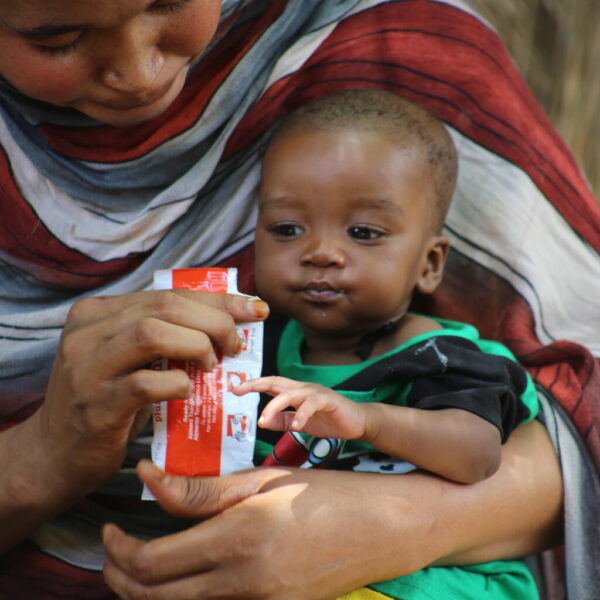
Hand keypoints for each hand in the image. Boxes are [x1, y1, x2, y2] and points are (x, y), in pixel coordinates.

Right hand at [16, 291, 267, 509]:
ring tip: (211, 364)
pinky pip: (146, 383)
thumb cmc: (105, 399)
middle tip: (235, 344)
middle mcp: (87, 332)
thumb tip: (228, 321)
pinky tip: (187, 390)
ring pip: (151, 333)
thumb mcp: (128, 358)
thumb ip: (163, 334)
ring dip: (196, 345)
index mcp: (98, 312)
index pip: (167, 293)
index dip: (217, 299)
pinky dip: (178, 383)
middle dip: (213, 320)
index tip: (254, 308)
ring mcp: (87, 368)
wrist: (54, 453)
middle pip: (164, 306)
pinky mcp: (96, 406)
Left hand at [103, 460, 422, 599]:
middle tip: (114, 548)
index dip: (118, 549)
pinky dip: (185, 597)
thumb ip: (204, 489)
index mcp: (240, 537)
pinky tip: (186, 572)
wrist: (385, 528)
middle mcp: (244, 581)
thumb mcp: (265, 480)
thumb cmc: (327, 493)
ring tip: (141, 562)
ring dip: (148, 590)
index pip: (153, 562)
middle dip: (120, 576)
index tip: (108, 528)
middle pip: (156, 595)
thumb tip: (150, 479)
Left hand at [235, 376, 367, 438]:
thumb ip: (282, 421)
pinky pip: (312, 405)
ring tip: (264, 419)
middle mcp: (303, 389)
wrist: (357, 422)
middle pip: (277, 382)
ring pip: (291, 393)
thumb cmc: (329, 420)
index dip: (253, 384)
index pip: (271, 384)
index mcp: (295, 392)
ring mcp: (316, 393)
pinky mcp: (329, 400)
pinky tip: (297, 426)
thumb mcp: (300, 423)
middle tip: (240, 390)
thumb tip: (263, 422)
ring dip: (275, 405)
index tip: (235, 389)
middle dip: (256, 384)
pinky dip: (302, 415)